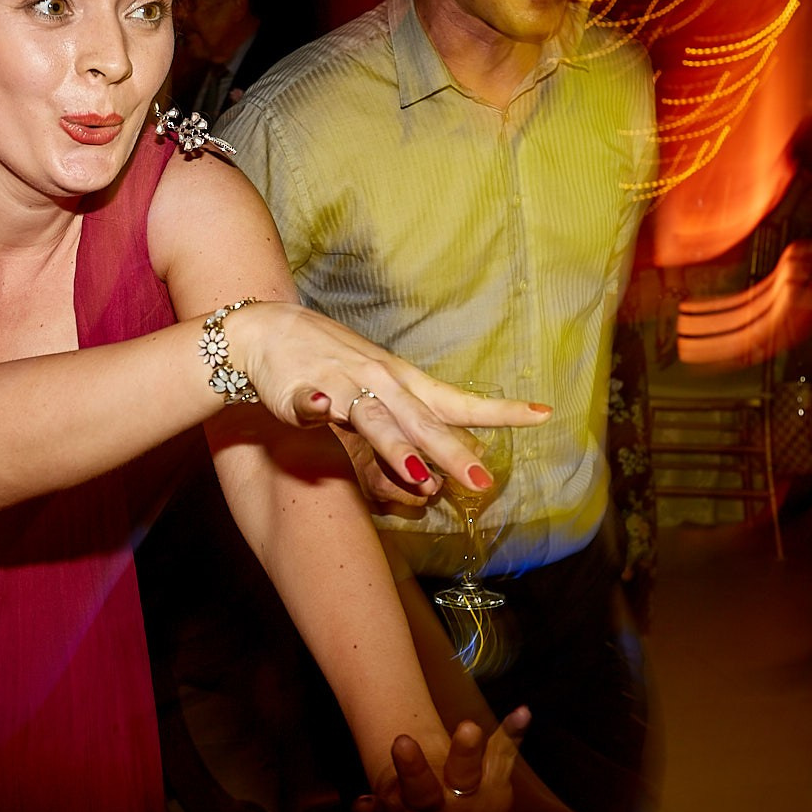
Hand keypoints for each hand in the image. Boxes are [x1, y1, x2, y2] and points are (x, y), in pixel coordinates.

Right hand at [235, 301, 550, 498]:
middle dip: (450, 453)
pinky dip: (315, 405)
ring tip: (418, 476)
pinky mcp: (300, 389)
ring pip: (372, 418)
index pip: (457, 400)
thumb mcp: (377, 396)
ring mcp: (340, 384)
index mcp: (403, 384)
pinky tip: (321, 408)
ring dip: (395, 446)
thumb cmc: (332, 366)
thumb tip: (435, 482)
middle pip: (421, 421)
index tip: (542, 414)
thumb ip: (406, 436)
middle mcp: (379, 383)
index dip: (498, 411)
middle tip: (480, 481)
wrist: (269, 330)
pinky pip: (309, 400)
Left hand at [352, 711, 529, 811]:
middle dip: (412, 768)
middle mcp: (425, 801)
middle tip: (403, 744)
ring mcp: (453, 783)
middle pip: (419, 785)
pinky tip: (523, 713)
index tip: (362, 804)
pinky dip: (512, 734)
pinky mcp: (485, 773)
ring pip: (460, 765)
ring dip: (465, 749)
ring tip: (468, 729)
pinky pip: (501, 753)